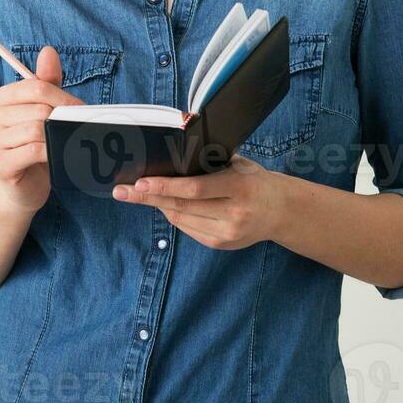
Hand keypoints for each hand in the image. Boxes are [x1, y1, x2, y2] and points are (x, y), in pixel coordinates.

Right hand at [0, 46, 84, 213]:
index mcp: (3, 98)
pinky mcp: (0, 165)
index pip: (35, 86)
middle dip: (64, 117)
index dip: (63, 97)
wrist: (25, 185)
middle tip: (78, 128)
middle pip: (38, 108)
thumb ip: (47, 81)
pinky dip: (50, 152)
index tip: (80, 109)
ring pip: (35, 129)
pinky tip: (56, 156)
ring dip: (58, 136)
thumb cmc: (36, 143)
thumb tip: (48, 51)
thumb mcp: (43, 109)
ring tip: (67, 142)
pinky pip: (32, 151)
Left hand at [111, 154, 286, 249]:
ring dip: (158, 206)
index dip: (165, 187)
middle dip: (148, 198)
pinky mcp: (220, 245)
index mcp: (239, 188)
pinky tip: (165, 205)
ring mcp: (227, 234)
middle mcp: (234, 215)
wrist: (280, 211)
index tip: (140, 183)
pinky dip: (174, 215)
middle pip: (181, 207)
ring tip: (138, 194)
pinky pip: (187, 228)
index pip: (195, 189)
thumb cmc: (253, 180)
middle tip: (122, 191)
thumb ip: (209, 162)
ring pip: (180, 219)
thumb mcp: (238, 165)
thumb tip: (171, 157)